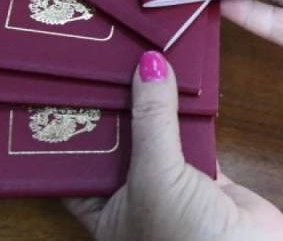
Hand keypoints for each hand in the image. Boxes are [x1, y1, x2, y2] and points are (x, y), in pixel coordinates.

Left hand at [64, 51, 282, 240]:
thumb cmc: (183, 238)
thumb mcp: (153, 176)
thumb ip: (151, 120)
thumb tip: (148, 64)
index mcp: (106, 212)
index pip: (77, 165)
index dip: (73, 128)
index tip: (71, 84)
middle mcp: (136, 199)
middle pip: (122, 145)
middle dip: (120, 108)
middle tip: (110, 60)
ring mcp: (175, 189)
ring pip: (161, 139)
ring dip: (158, 108)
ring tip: (144, 61)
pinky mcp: (211, 180)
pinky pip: (197, 140)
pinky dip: (195, 116)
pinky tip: (187, 84)